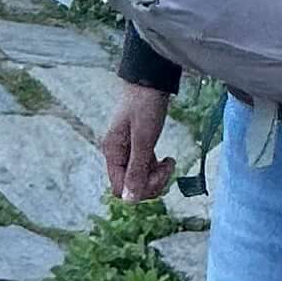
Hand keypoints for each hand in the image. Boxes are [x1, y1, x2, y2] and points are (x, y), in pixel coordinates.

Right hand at [104, 79, 175, 201]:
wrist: (150, 80)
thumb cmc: (145, 105)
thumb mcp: (143, 138)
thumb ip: (136, 169)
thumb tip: (129, 200)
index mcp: (112, 153)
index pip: (120, 188)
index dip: (140, 188)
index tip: (157, 173)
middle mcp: (116, 155)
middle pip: (130, 187)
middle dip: (151, 183)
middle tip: (167, 166)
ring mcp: (126, 151)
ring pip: (139, 179)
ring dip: (156, 176)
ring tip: (169, 161)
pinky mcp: (137, 147)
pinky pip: (144, 168)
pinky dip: (156, 168)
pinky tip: (166, 158)